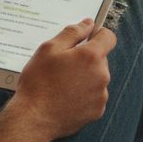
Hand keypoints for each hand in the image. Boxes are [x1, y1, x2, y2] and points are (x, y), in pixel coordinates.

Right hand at [9, 19, 114, 140]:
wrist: (34, 118)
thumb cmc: (38, 82)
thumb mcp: (49, 49)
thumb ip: (72, 33)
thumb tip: (88, 23)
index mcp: (91, 56)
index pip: (108, 37)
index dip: (98, 34)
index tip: (87, 38)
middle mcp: (102, 75)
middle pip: (100, 59)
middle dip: (86, 59)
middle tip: (63, 66)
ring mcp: (101, 95)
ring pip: (97, 78)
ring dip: (85, 77)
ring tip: (62, 84)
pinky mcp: (97, 110)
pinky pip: (94, 96)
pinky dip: (84, 95)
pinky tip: (66, 97)